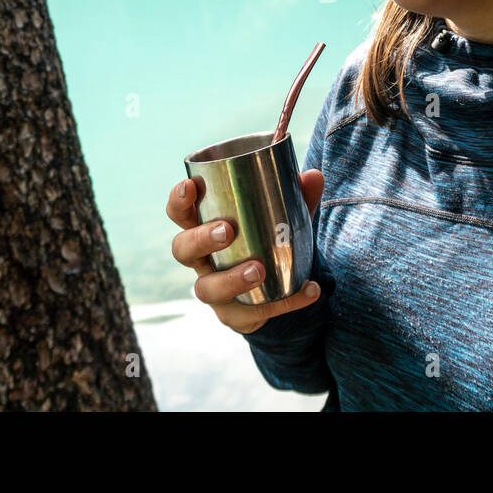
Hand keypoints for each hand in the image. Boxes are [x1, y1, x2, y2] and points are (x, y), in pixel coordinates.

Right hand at [167, 169, 324, 334]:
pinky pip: (255, 314)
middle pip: (183, 250)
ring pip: (207, 289)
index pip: (180, 215)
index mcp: (204, 230)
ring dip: (231, 279)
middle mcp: (201, 262)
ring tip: (259, 270)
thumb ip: (296, 198)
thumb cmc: (265, 244)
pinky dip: (286, 302)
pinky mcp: (236, 317)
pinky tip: (310, 290)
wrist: (274, 293)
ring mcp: (214, 292)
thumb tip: (314, 175)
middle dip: (201, 239)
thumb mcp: (281, 219)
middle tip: (227, 230)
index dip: (178, 202)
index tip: (190, 187)